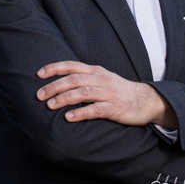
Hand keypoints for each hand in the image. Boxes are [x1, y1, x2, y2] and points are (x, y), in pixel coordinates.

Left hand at [36, 61, 166, 125]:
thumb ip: (84, 78)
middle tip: (39, 95)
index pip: (71, 66)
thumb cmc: (119, 90)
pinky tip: (69, 117)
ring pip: (83, 92)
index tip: (39, 74)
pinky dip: (81, 113)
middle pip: (74, 79)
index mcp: (96, 71)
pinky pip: (95, 109)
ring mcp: (108, 93)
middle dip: (54, 86)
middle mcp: (101, 79)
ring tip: (50, 105)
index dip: (54, 68)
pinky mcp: (115, 108)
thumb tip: (60, 81)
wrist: (146, 100)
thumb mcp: (102, 79)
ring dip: (64, 98)